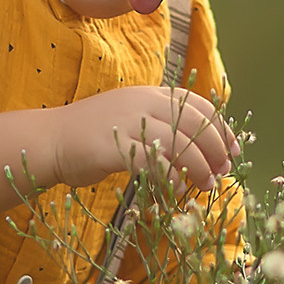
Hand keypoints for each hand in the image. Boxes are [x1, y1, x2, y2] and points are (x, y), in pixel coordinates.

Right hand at [45, 85, 235, 194]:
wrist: (49, 140)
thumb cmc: (92, 137)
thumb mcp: (131, 119)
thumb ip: (159, 125)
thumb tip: (198, 149)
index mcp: (149, 93)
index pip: (197, 103)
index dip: (220, 126)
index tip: (234, 148)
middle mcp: (142, 102)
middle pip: (194, 121)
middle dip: (216, 148)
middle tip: (223, 171)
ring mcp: (127, 122)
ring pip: (180, 142)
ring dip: (200, 166)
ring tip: (207, 185)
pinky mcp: (114, 146)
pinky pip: (154, 161)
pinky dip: (172, 177)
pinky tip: (179, 190)